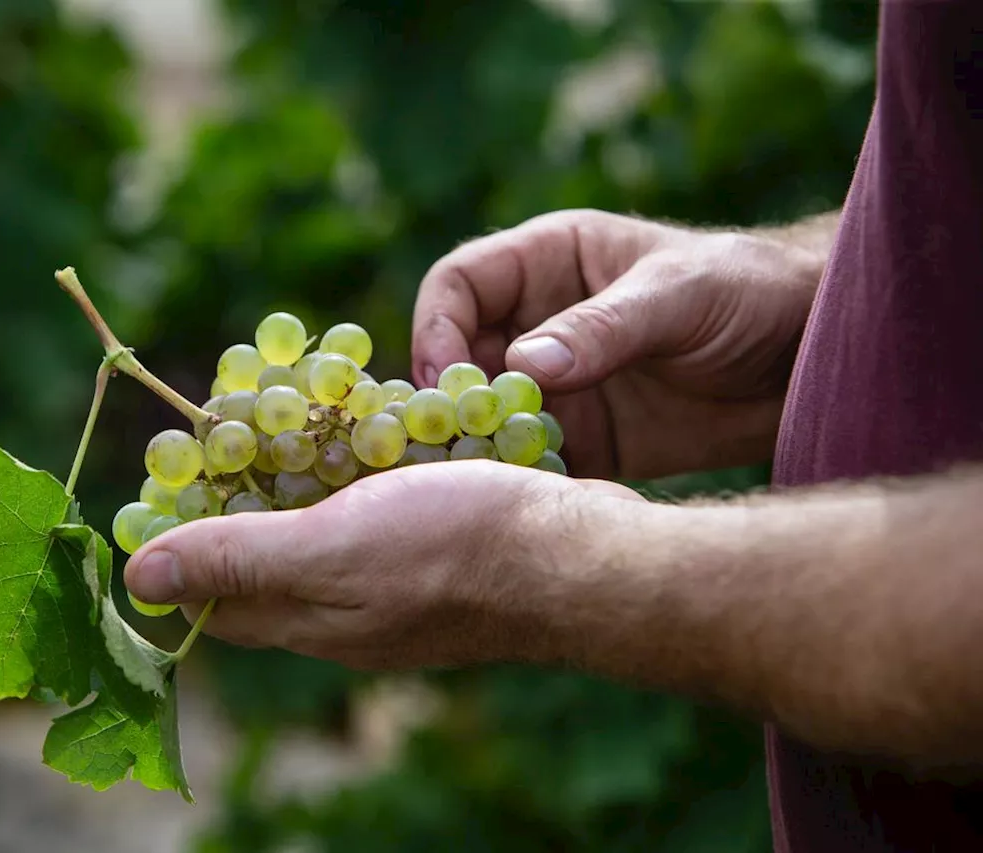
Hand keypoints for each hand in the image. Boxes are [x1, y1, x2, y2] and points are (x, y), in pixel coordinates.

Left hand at [123, 462, 644, 669]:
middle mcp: (346, 607)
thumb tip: (137, 579)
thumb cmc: (460, 551)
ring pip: (325, 519)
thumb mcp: (332, 552)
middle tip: (224, 416)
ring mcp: (394, 574)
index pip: (213, 592)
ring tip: (285, 402)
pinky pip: (378, 501)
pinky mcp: (436, 539)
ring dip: (300, 465)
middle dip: (239, 487)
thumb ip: (238, 561)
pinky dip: (361, 460)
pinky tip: (364, 416)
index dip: (177, 537)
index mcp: (311, 620)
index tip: (164, 471)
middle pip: (265, 549)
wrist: (585, 551)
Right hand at [411, 209, 825, 478]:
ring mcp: (558, 388)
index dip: (437, 327)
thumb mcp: (679, 294)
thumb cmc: (750, 290)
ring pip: (486, 420)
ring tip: (485, 483)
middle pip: (458, 361)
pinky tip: (531, 506)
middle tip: (450, 447)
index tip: (445, 379)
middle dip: (446, 403)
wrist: (814, 356)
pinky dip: (523, 485)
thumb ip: (604, 327)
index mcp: (546, 263)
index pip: (458, 285)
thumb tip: (522, 367)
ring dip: (478, 450)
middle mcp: (538, 325)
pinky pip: (533, 466)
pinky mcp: (586, 443)